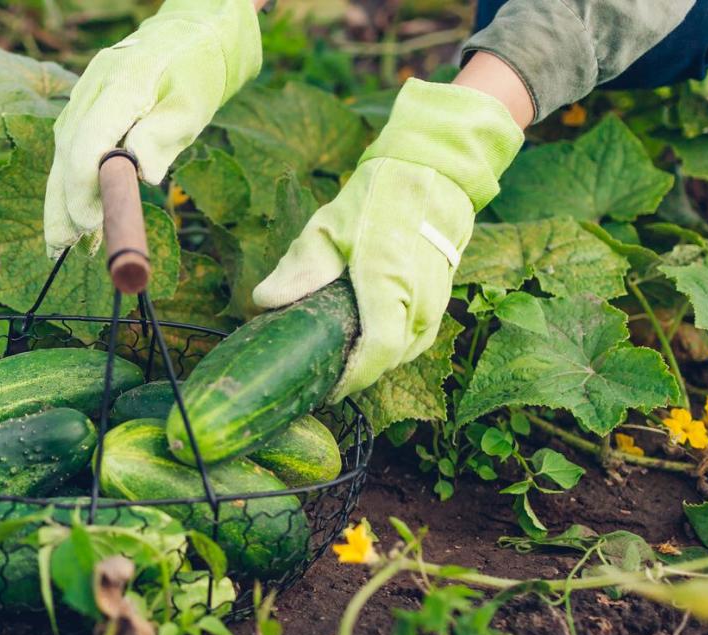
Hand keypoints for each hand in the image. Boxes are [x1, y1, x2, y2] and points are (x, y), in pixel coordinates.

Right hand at [44, 0, 261, 256]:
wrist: (184, 37)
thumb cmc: (194, 73)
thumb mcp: (193, 105)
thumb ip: (164, 136)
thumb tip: (142, 173)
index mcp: (123, 82)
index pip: (89, 139)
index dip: (82, 185)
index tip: (87, 224)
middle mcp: (93, 86)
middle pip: (66, 151)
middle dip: (60, 202)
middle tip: (60, 247)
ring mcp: (83, 95)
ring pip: (62, 152)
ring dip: (60, 199)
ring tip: (61, 244)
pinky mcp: (83, 107)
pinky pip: (71, 148)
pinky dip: (70, 183)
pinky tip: (74, 218)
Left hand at [252, 78, 524, 400]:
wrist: (432, 174)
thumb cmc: (377, 199)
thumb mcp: (328, 227)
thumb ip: (300, 267)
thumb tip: (264, 300)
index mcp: (387, 281)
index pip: (379, 350)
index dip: (354, 377)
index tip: (329, 388)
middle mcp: (418, 297)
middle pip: (392, 358)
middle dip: (361, 372)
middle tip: (326, 374)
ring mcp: (436, 298)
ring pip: (409, 350)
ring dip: (379, 359)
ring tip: (346, 357)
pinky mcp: (443, 296)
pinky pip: (420, 335)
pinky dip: (397, 343)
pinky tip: (371, 336)